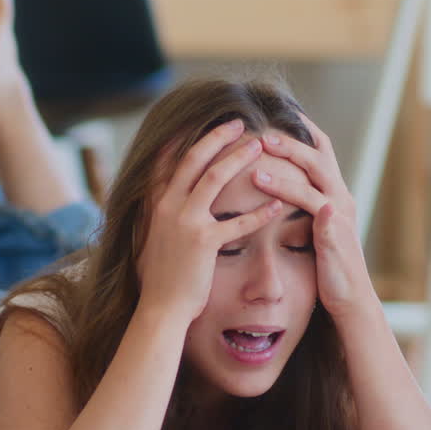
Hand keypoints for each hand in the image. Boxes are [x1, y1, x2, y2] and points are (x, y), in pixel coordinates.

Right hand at [137, 120, 282, 325]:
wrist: (160, 309)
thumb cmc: (160, 279)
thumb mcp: (152, 240)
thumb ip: (158, 217)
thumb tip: (161, 203)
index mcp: (156, 205)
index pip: (168, 161)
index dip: (186, 138)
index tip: (202, 121)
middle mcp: (168, 207)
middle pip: (194, 159)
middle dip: (217, 137)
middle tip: (238, 122)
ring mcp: (185, 223)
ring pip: (214, 178)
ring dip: (239, 158)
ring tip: (259, 145)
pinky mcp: (203, 243)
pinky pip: (238, 222)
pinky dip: (260, 212)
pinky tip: (278, 205)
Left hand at [254, 113, 376, 322]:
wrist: (350, 298)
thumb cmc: (327, 266)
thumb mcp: (315, 230)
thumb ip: (304, 207)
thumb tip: (282, 189)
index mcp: (334, 193)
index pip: (321, 150)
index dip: (302, 129)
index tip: (278, 112)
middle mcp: (340, 197)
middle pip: (317, 156)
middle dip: (289, 140)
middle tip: (260, 132)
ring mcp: (340, 214)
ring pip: (314, 178)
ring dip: (285, 165)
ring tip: (256, 160)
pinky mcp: (335, 233)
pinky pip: (314, 208)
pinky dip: (293, 196)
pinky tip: (270, 193)